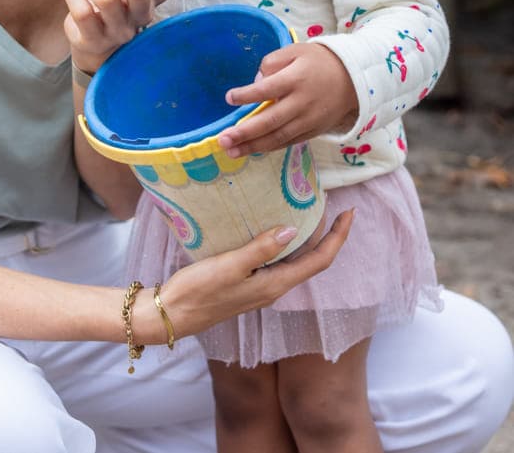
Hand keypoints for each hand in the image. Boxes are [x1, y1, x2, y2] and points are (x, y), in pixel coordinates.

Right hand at [134, 211, 353, 343]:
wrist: (172, 315)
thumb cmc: (199, 291)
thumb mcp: (230, 266)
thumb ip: (261, 248)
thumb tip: (292, 230)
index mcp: (275, 284)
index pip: (319, 260)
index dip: (337, 237)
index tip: (348, 213)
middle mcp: (273, 287)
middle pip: (311, 260)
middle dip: (326, 234)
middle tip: (331, 204)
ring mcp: (260, 286)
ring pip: (294, 260)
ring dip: (307, 238)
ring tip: (308, 210)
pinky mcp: (247, 283)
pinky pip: (276, 261)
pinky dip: (285, 242)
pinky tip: (273, 227)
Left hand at [217, 42, 358, 156]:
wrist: (354, 79)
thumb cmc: (319, 61)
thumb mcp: (296, 51)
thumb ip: (272, 62)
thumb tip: (256, 82)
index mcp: (296, 79)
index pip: (267, 89)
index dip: (247, 95)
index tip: (229, 98)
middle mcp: (301, 103)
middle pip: (270, 121)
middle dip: (245, 132)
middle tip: (223, 140)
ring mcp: (308, 120)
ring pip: (278, 137)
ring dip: (253, 146)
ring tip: (231, 151)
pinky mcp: (313, 131)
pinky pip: (288, 142)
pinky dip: (270, 147)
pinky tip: (252, 150)